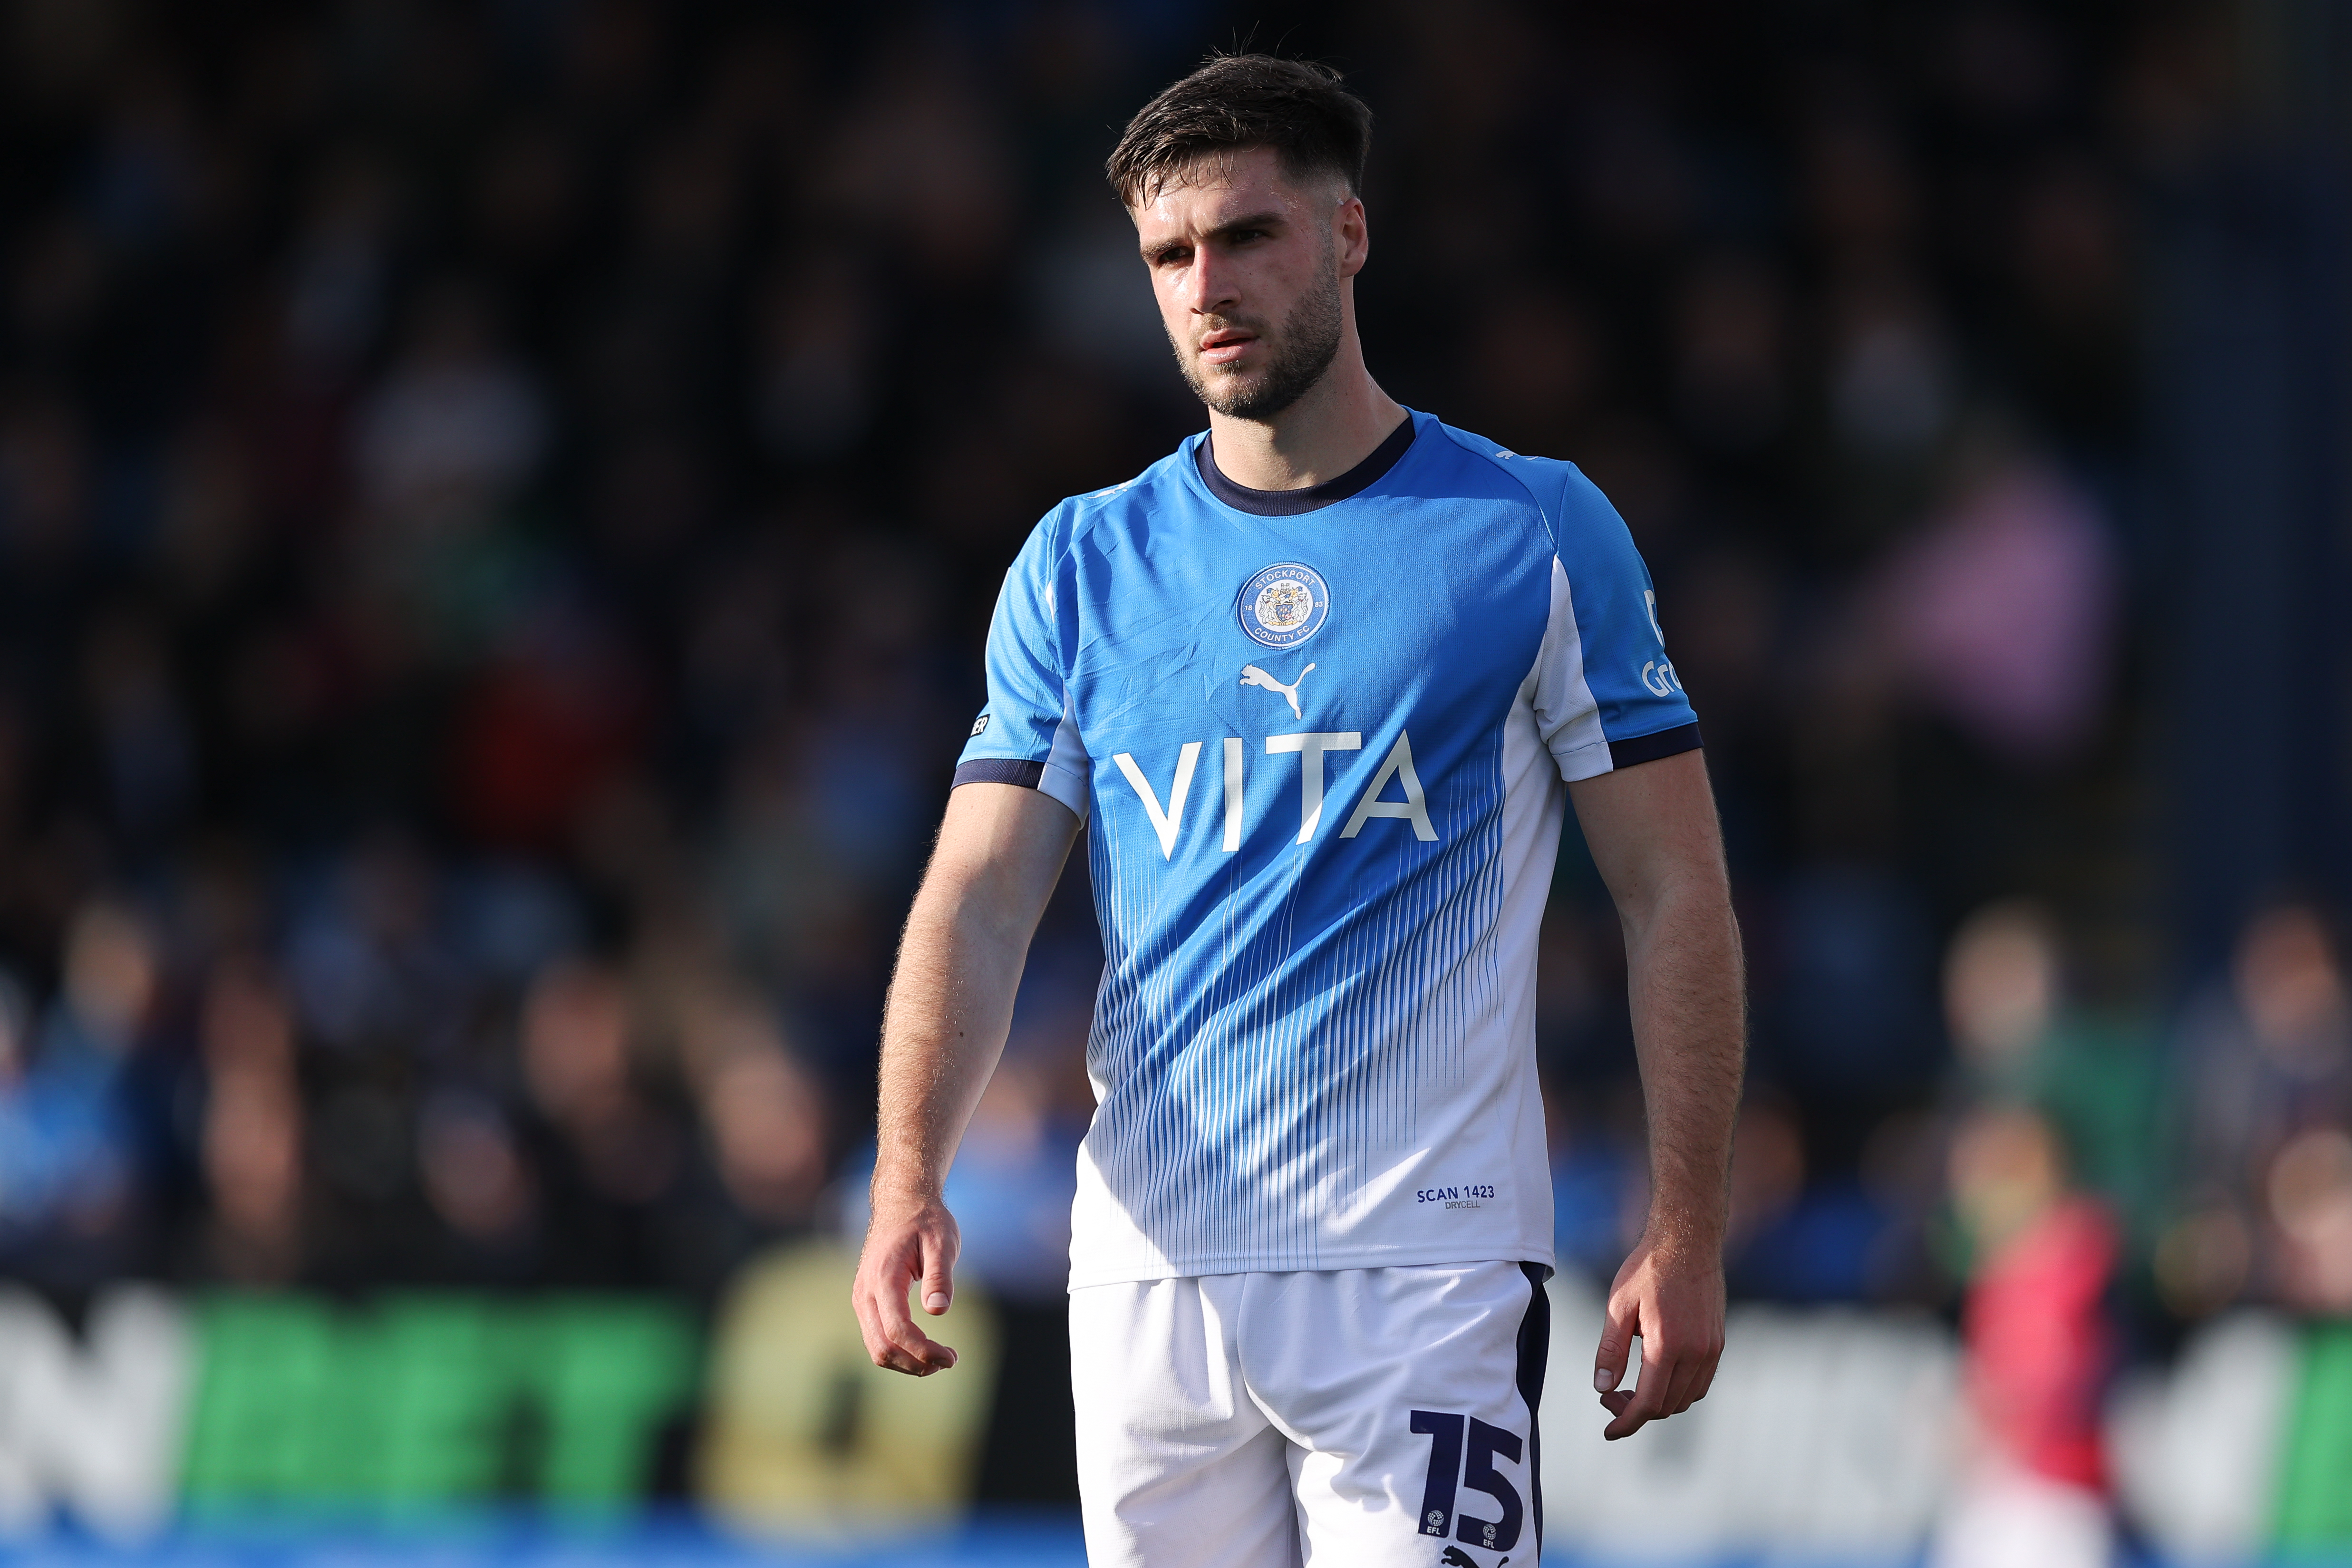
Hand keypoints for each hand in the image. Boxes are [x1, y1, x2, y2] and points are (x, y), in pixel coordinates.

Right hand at [852, 1191, 962, 1375]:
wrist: (900, 1202)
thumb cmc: (925, 1220)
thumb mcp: (942, 1241)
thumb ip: (940, 1275)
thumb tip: (939, 1309)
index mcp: (883, 1277)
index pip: (898, 1330)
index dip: (925, 1351)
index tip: (952, 1357)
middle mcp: (865, 1293)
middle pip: (882, 1348)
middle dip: (916, 1363)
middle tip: (950, 1359)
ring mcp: (862, 1299)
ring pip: (877, 1348)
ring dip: (908, 1362)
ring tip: (940, 1357)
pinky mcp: (867, 1303)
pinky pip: (877, 1338)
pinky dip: (900, 1351)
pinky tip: (925, 1347)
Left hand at [1591, 1226, 1724, 1439]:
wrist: (1688, 1241)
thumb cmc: (1648, 1269)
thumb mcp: (1618, 1306)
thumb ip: (1610, 1350)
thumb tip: (1603, 1388)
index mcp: (1667, 1345)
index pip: (1648, 1403)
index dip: (1627, 1423)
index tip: (1609, 1431)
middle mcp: (1695, 1353)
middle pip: (1668, 1406)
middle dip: (1636, 1412)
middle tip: (1610, 1397)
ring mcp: (1711, 1349)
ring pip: (1686, 1398)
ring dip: (1659, 1404)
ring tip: (1630, 1389)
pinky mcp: (1718, 1343)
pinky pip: (1700, 1383)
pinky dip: (1679, 1391)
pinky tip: (1657, 1377)